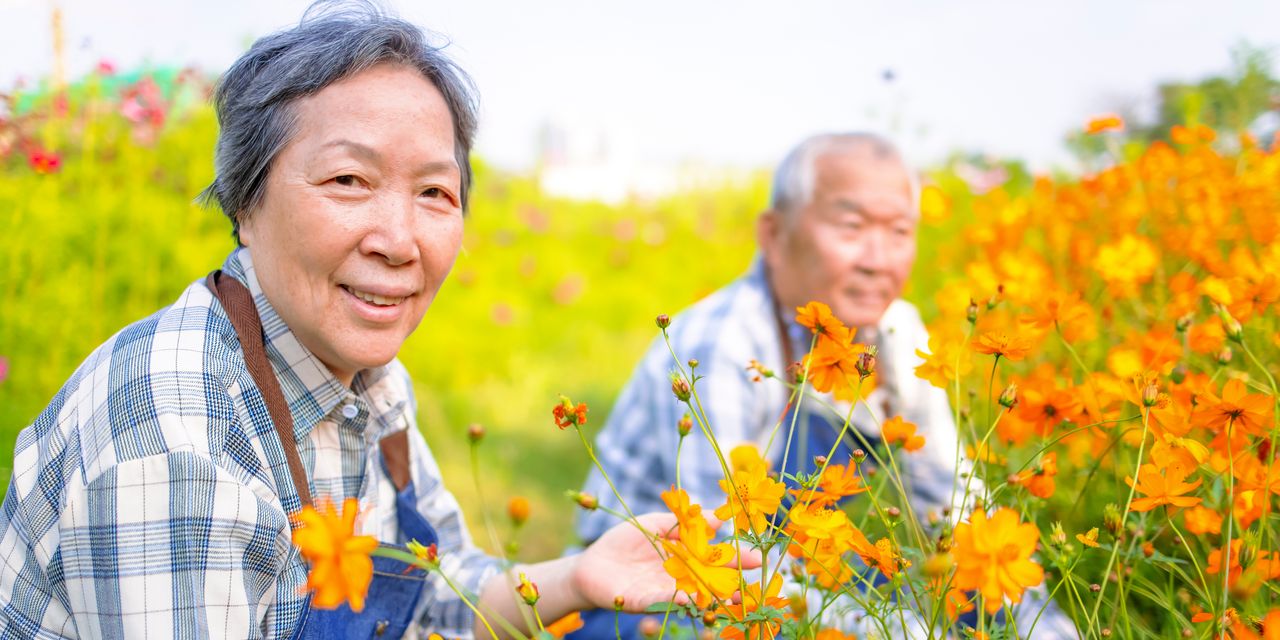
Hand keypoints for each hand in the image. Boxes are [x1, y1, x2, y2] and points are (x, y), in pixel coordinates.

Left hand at [571, 512, 761, 612]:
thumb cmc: (624, 541)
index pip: (715, 559)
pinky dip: (672, 600)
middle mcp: (678, 579)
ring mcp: (661, 591)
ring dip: (708, 598)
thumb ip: (684, 521)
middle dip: (730, 584)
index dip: (735, 559)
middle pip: (708, 582)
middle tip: (750, 583)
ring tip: (727, 596)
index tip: (756, 558)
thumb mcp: (655, 523)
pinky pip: (658, 601)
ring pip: (689, 597)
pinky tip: (685, 597)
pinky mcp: (640, 601)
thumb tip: (718, 516)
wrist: (591, 563)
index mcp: (685, 559)